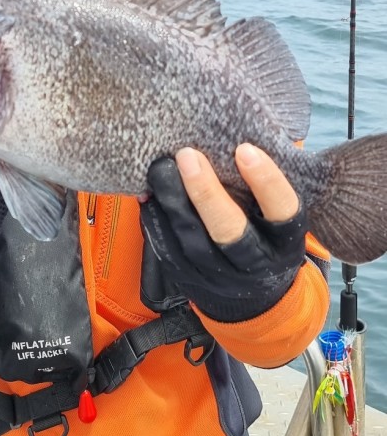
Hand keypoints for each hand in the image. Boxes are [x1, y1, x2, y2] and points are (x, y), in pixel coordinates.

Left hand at [140, 144, 306, 322]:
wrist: (254, 302)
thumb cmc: (264, 236)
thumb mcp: (275, 217)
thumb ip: (259, 186)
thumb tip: (232, 133)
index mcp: (285, 241)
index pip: (283, 210)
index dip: (266, 181)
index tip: (245, 149)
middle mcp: (256, 263)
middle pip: (229, 230)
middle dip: (205, 192)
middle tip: (187, 155)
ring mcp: (221, 277)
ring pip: (192, 241)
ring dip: (173, 202)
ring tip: (160, 167)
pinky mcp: (190, 282)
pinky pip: (168, 250)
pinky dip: (156, 219)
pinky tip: (149, 193)